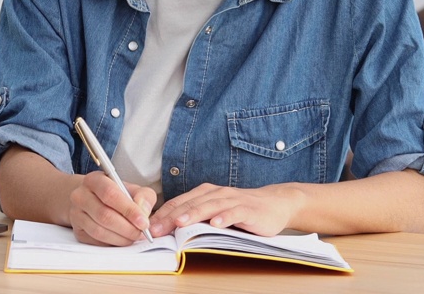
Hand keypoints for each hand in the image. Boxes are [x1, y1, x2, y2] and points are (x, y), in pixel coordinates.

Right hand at [68, 171, 157, 245]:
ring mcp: (76, 214)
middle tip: (141, 233)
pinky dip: (112, 244)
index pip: (110, 194)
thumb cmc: (115, 195)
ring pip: (99, 231)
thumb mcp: (132, 189)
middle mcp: (80, 195)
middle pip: (104, 215)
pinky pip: (95, 241)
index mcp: (94, 180)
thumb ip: (143, 197)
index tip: (143, 222)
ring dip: (121, 238)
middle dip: (127, 228)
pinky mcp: (77, 231)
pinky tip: (122, 239)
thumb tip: (143, 214)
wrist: (91, 200)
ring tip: (133, 237)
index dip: (129, 210)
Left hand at [151, 182, 304, 237]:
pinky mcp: (248, 209)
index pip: (179, 203)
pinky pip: (234, 212)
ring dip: (193, 215)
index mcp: (204, 193)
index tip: (148, 228)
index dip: (163, 215)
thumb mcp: (216, 211)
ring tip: (180, 224)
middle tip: (156, 229)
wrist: (275, 203)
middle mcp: (216, 193)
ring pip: (209, 206)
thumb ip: (198, 217)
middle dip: (171, 217)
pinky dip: (225, 217)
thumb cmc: (242, 209)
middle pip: (189, 204)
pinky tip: (216, 224)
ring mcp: (232, 200)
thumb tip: (171, 229)